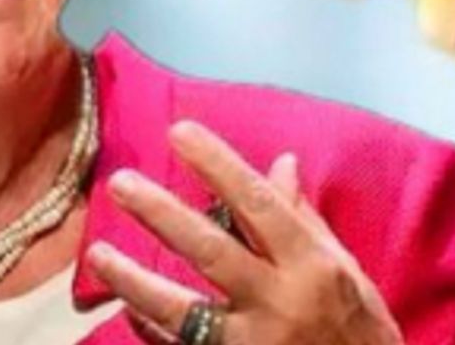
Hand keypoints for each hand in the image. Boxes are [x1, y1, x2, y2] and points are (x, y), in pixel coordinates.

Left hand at [87, 120, 403, 344]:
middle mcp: (281, 304)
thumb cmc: (359, 332)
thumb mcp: (346, 272)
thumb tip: (281, 164)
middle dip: (162, 215)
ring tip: (95, 254)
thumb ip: (305, 220)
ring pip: (181, 312)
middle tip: (120, 182)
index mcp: (313, 267)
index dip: (218, 165)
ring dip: (133, 281)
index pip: (259, 204)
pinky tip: (126, 308)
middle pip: (211, 252)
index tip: (180, 131)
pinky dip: (150, 329)